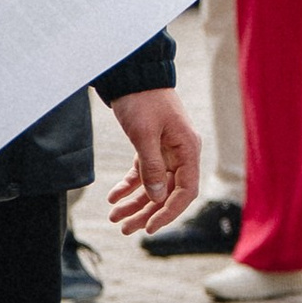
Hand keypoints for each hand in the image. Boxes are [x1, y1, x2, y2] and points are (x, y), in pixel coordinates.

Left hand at [108, 89, 201, 234]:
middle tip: (124, 228)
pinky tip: (113, 197)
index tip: (149, 227)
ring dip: (135, 203)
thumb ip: (152, 168)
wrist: (132, 73)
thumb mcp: (144, 135)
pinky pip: (143, 173)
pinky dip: (129, 186)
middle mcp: (181, 154)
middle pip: (168, 193)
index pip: (186, 192)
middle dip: (146, 213)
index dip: (169, 212)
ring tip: (114, 217)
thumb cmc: (142, 100)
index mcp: (188, 150)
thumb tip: (158, 198)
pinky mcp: (152, 147)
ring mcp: (167, 151)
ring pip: (154, 186)